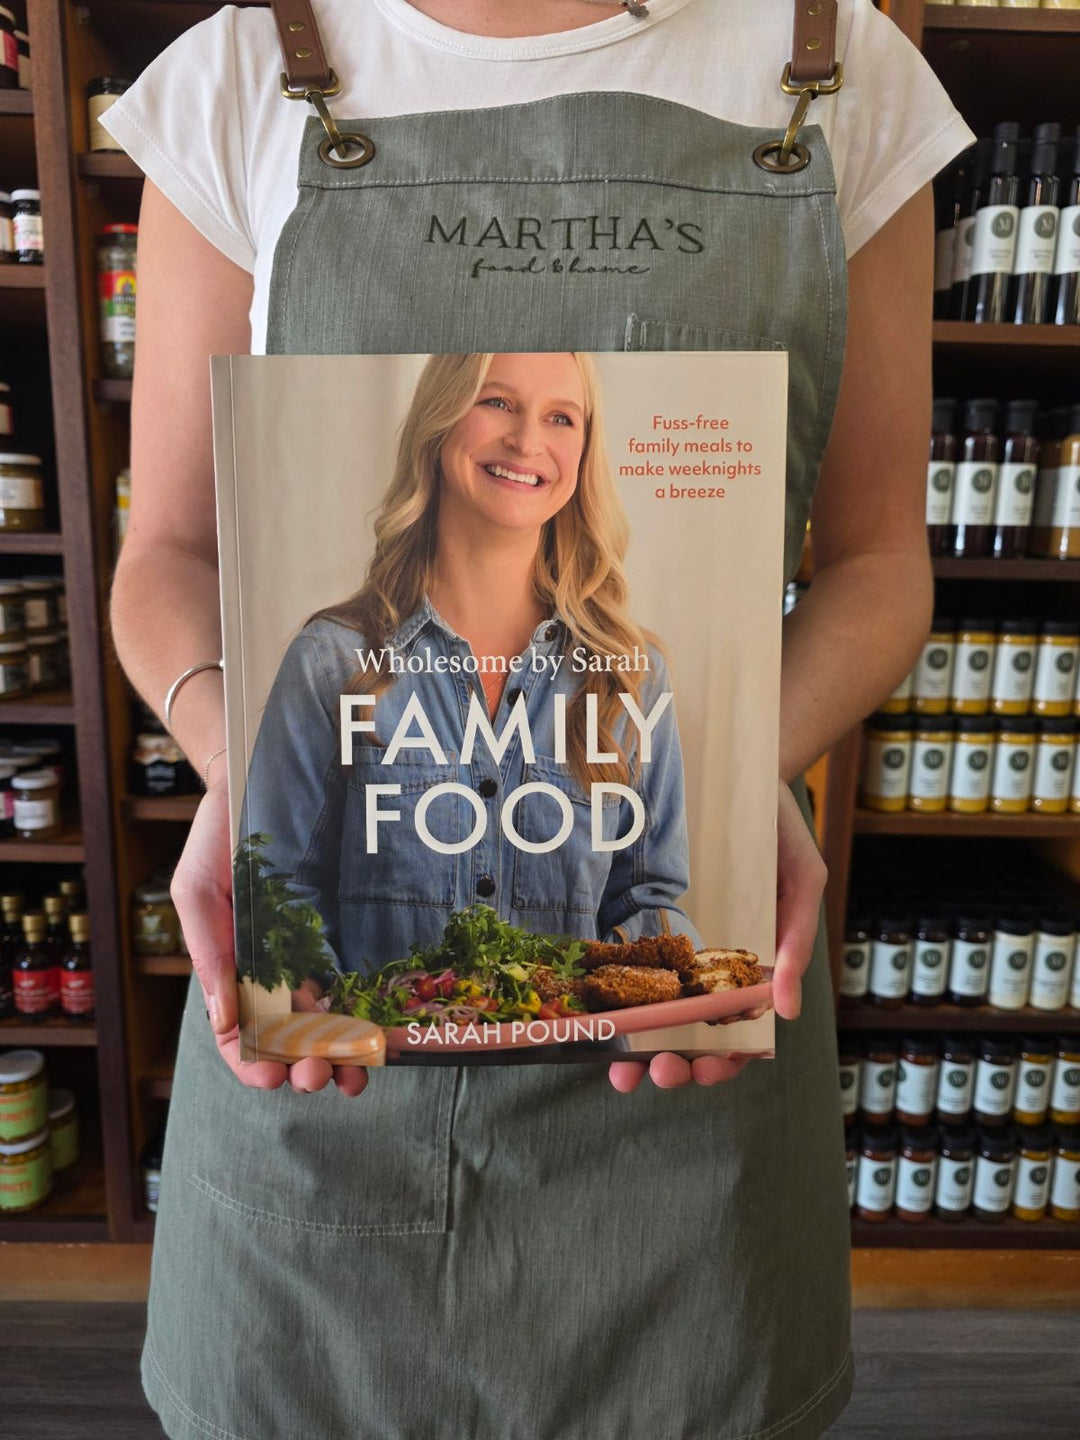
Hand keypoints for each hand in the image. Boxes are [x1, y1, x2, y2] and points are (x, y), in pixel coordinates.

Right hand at [171, 777, 367, 1097]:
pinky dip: (369, 1014)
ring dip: (341, 1055)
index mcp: (233, 971)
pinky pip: (359, 982)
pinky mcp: (344, 935)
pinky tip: (383, 1034)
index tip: (270, 1078)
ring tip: (357, 1073)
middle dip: (304, 1067)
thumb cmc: (218, 840)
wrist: (261, 785)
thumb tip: (222, 1020)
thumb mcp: (198, 891)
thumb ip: (208, 950)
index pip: (238, 1035)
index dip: (252, 1065)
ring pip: (330, 1022)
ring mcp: (312, 957)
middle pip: (290, 1039)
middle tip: (319, 1076)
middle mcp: (275, 973)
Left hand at [608, 781, 824, 1093]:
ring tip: (624, 1068)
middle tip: (660, 1074)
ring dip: (639, 1047)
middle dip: (675, 1064)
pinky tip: (595, 1016)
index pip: (738, 1029)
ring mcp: (671, 942)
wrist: (735, 771)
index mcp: (748, 964)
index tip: (707, 1069)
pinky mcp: (639, 916)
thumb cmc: (777, 830)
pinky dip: (611, 998)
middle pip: (690, 1032)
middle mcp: (706, 962)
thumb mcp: (801, 880)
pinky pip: (623, 962)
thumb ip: (797, 942)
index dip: (725, 1060)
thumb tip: (787, 1011)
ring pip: (652, 1010)